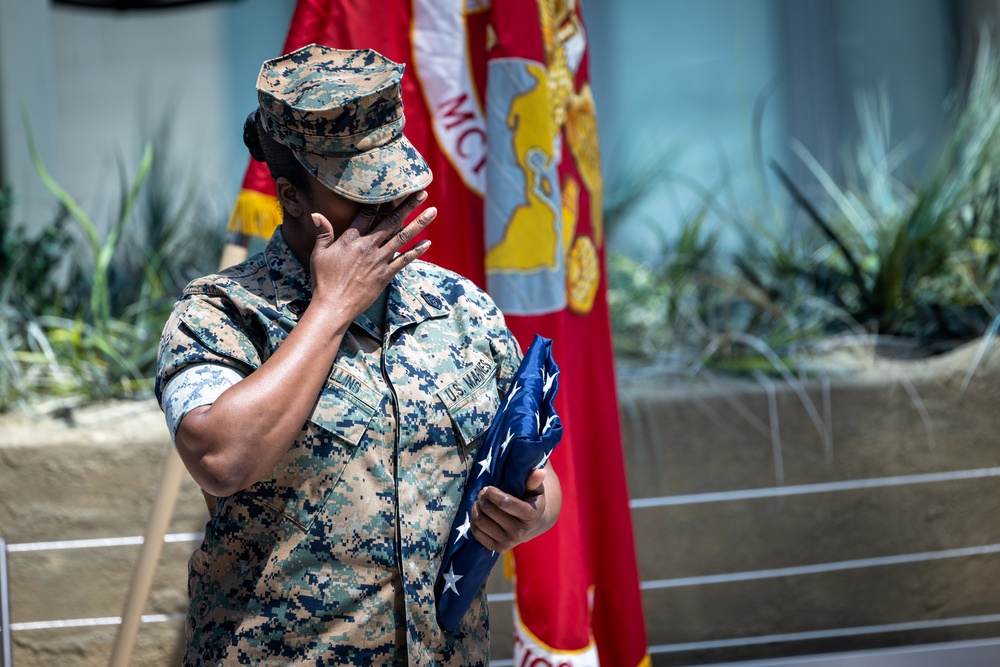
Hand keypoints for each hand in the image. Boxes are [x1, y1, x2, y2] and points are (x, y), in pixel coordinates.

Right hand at [309, 191, 435, 323]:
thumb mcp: (319, 254)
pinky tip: (428, 242)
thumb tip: (316, 214)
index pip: (368, 213)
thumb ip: (322, 233)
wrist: (333, 306)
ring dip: (419, 223)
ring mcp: (379, 261)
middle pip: (391, 221)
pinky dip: (417, 251)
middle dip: (408, 205)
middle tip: (422, 192)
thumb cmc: (323, 280)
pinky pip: (405, 260)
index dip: (382, 199)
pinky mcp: (386, 275)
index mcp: (351, 239)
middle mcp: (368, 246)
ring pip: (402, 237)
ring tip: (433, 211)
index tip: (393, 187)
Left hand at [470, 468, 550, 552]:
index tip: (488, 488)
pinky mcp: (498, 549)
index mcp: (531, 515)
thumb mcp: (536, 490)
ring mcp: (509, 542)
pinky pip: (477, 533)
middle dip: (483, 498)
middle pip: (490, 511)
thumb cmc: (532, 502)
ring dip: (476, 508)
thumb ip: (535, 480)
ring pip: (481, 522)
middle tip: (482, 492)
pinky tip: (479, 512)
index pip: (505, 503)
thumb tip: (539, 472)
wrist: (534, 525)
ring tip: (479, 501)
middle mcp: (520, 532)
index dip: (493, 494)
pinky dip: (474, 521)